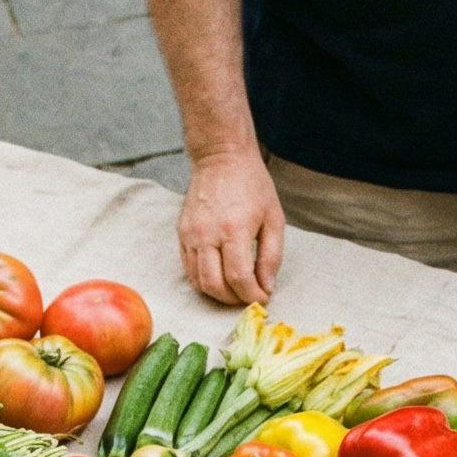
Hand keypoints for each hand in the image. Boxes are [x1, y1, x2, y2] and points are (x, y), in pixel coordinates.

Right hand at [178, 148, 284, 305]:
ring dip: (218, 294)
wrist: (221, 157)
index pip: (239, 278)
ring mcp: (191, 234)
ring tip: (235, 289)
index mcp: (234, 229)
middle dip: (234, 300)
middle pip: (215, 286)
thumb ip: (271, 256)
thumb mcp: (274, 218)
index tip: (263, 297)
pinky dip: (204, 280)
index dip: (252, 295)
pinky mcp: (181, 233)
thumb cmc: (252, 185)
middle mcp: (208, 234)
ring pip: (198, 282)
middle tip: (248, 296)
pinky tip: (220, 276)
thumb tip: (266, 287)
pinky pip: (188, 269)